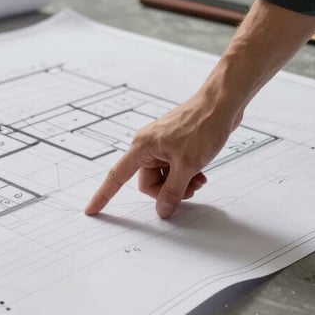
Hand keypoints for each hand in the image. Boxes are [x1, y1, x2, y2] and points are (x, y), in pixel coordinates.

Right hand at [84, 93, 240, 218]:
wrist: (222, 104)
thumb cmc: (203, 125)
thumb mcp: (188, 165)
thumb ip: (173, 191)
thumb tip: (163, 210)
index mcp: (142, 147)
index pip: (117, 177)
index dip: (103, 195)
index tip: (92, 210)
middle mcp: (147, 145)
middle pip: (148, 182)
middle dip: (167, 190)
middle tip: (189, 190)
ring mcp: (161, 145)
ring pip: (163, 177)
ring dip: (180, 183)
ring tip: (198, 179)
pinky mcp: (174, 144)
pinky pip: (172, 168)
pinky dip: (184, 174)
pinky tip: (200, 173)